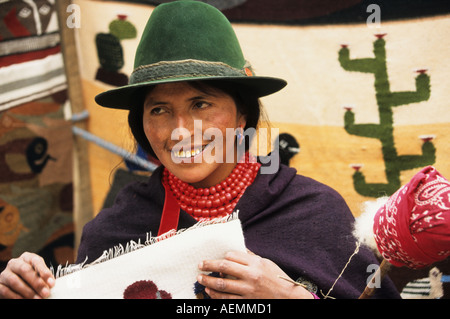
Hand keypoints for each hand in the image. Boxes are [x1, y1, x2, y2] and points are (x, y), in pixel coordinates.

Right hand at [0, 252, 54, 298]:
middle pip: (25, 270)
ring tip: (38, 298)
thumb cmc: (30, 279)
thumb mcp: (38, 275)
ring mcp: (5, 274)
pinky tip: (25, 300)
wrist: (15, 287)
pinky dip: (16, 297)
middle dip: (37, 283)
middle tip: (46, 293)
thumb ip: (43, 277)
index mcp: (27, 257)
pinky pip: (6, 291)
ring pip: (14, 281)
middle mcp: (14, 263)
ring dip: (28, 292)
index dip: (44, 272)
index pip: (36, 261)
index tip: (52, 283)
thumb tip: (50, 284)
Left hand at [197, 250, 312, 298]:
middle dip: (209, 265)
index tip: (218, 258)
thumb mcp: (266, 263)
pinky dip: (216, 295)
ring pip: (222, 285)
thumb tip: (237, 250)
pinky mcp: (246, 302)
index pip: (232, 256)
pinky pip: (227, 299)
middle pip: (224, 267)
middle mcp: (251, 276)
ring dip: (209, 281)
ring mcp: (248, 290)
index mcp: (255, 264)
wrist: (288, 298)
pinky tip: (210, 292)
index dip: (223, 256)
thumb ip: (250, 257)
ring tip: (200, 279)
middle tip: (200, 264)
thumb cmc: (276, 278)